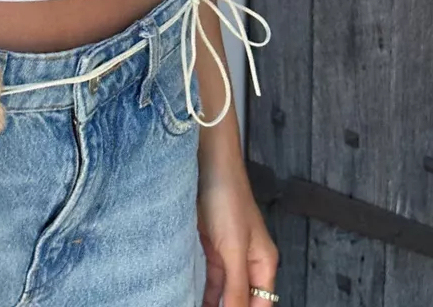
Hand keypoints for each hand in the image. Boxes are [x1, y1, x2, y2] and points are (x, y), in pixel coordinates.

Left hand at [197, 156, 278, 305]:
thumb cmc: (227, 200)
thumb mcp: (233, 249)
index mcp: (264, 264)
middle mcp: (249, 262)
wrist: (207, 165)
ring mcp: (229, 253)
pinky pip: (211, 277)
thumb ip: (236, 286)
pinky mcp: (211, 245)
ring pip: (226, 290)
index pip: (262, 305)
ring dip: (215, 304)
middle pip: (244, 299)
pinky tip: (194, 301)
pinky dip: (206, 291)